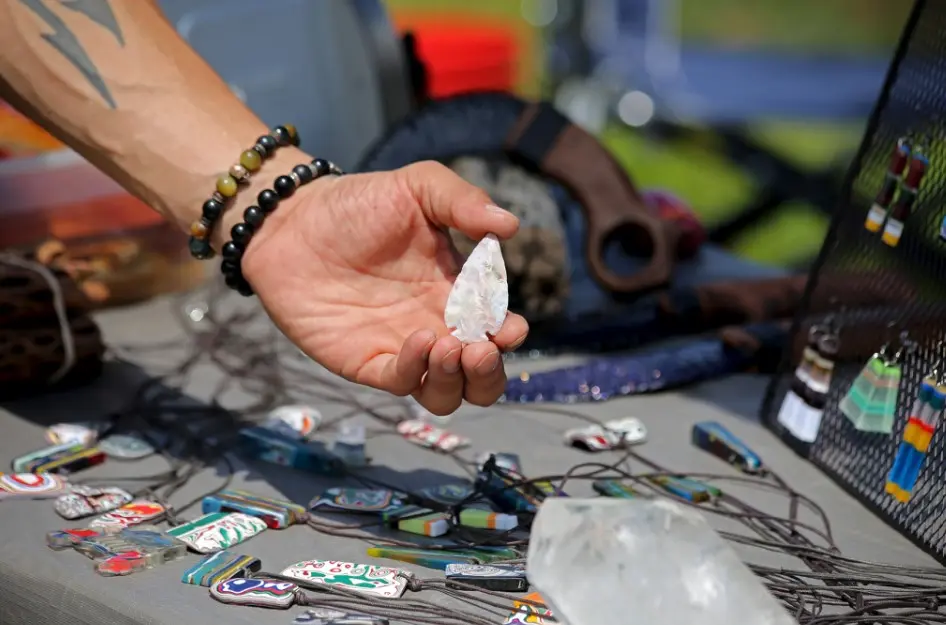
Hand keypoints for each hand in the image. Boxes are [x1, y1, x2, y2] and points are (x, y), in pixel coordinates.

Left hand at [241, 161, 528, 414]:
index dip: (508, 337)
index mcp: (457, 293)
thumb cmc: (358, 203)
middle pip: (478, 378)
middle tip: (481, 348)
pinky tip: (420, 339)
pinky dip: (416, 371)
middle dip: (489, 374)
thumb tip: (511, 225)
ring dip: (456, 380)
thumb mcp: (419, 187)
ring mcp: (400, 349)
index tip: (509, 327)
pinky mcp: (364, 361)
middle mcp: (435, 327)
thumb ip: (464, 202)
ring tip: (449, 345)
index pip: (496, 331)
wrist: (291, 220)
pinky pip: (400, 383)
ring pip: (444, 394)